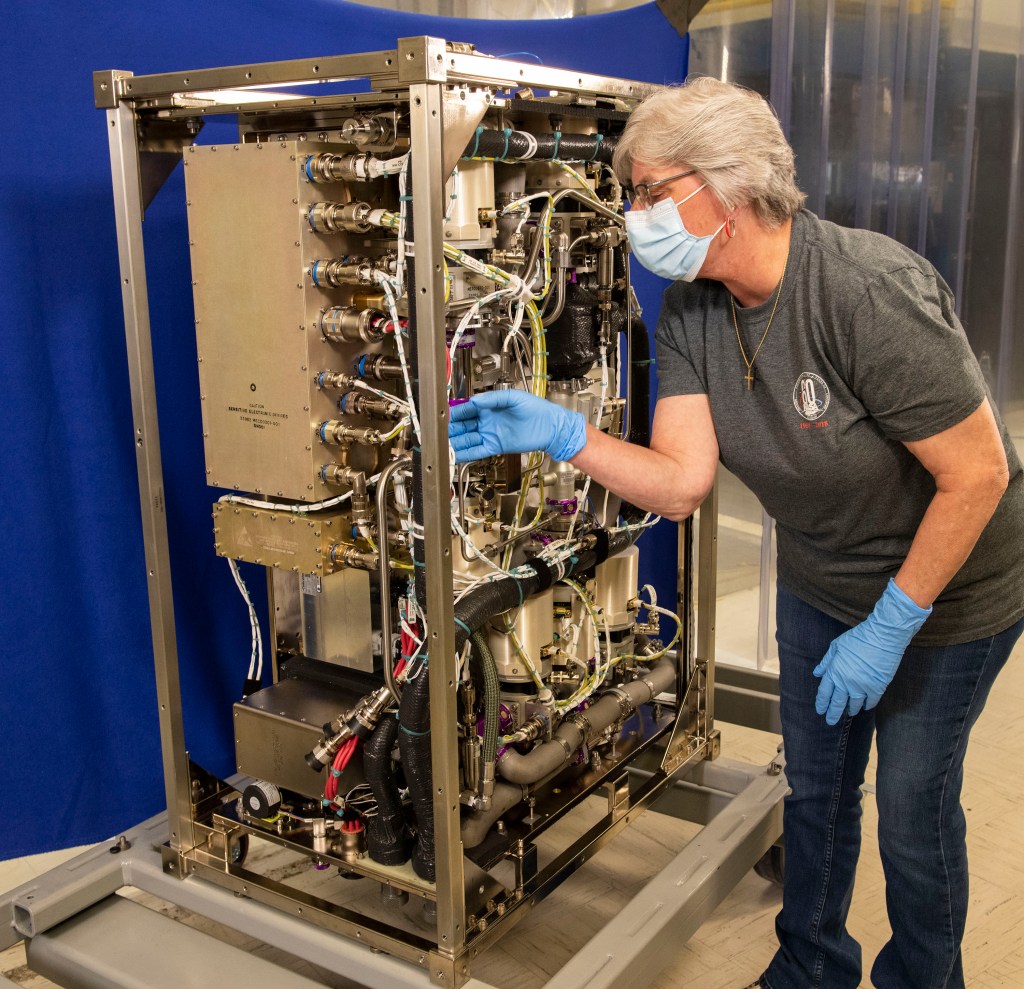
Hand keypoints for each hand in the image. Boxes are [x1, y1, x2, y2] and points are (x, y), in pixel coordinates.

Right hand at [448, 390, 586, 463]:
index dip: (455, 413)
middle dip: (451, 429)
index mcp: (490, 407)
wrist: (550, 427)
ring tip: (443, 445)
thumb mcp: (514, 398)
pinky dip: (466, 453)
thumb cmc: (536, 409)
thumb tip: (476, 400)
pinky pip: (477, 450)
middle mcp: (487, 421)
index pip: (467, 409)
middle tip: (439, 433)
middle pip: (464, 425)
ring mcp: (490, 434)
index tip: (445, 416)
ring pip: (468, 439)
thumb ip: (494, 398)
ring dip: (456, 442)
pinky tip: (456, 454)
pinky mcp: (495, 446)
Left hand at [813, 578, 931, 724]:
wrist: (882, 636)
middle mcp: (846, 682)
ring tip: (849, 714)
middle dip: (833, 714)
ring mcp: (862, 686)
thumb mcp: (836, 646)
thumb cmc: (858, 638)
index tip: (820, 711)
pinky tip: (864, 708)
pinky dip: (867, 706)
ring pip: (854, 705)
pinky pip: (871, 702)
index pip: (825, 692)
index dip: (822, 703)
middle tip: (830, 722)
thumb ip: (826, 661)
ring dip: (851, 710)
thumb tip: (817, 673)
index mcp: (834, 671)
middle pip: (837, 703)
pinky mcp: (877, 688)